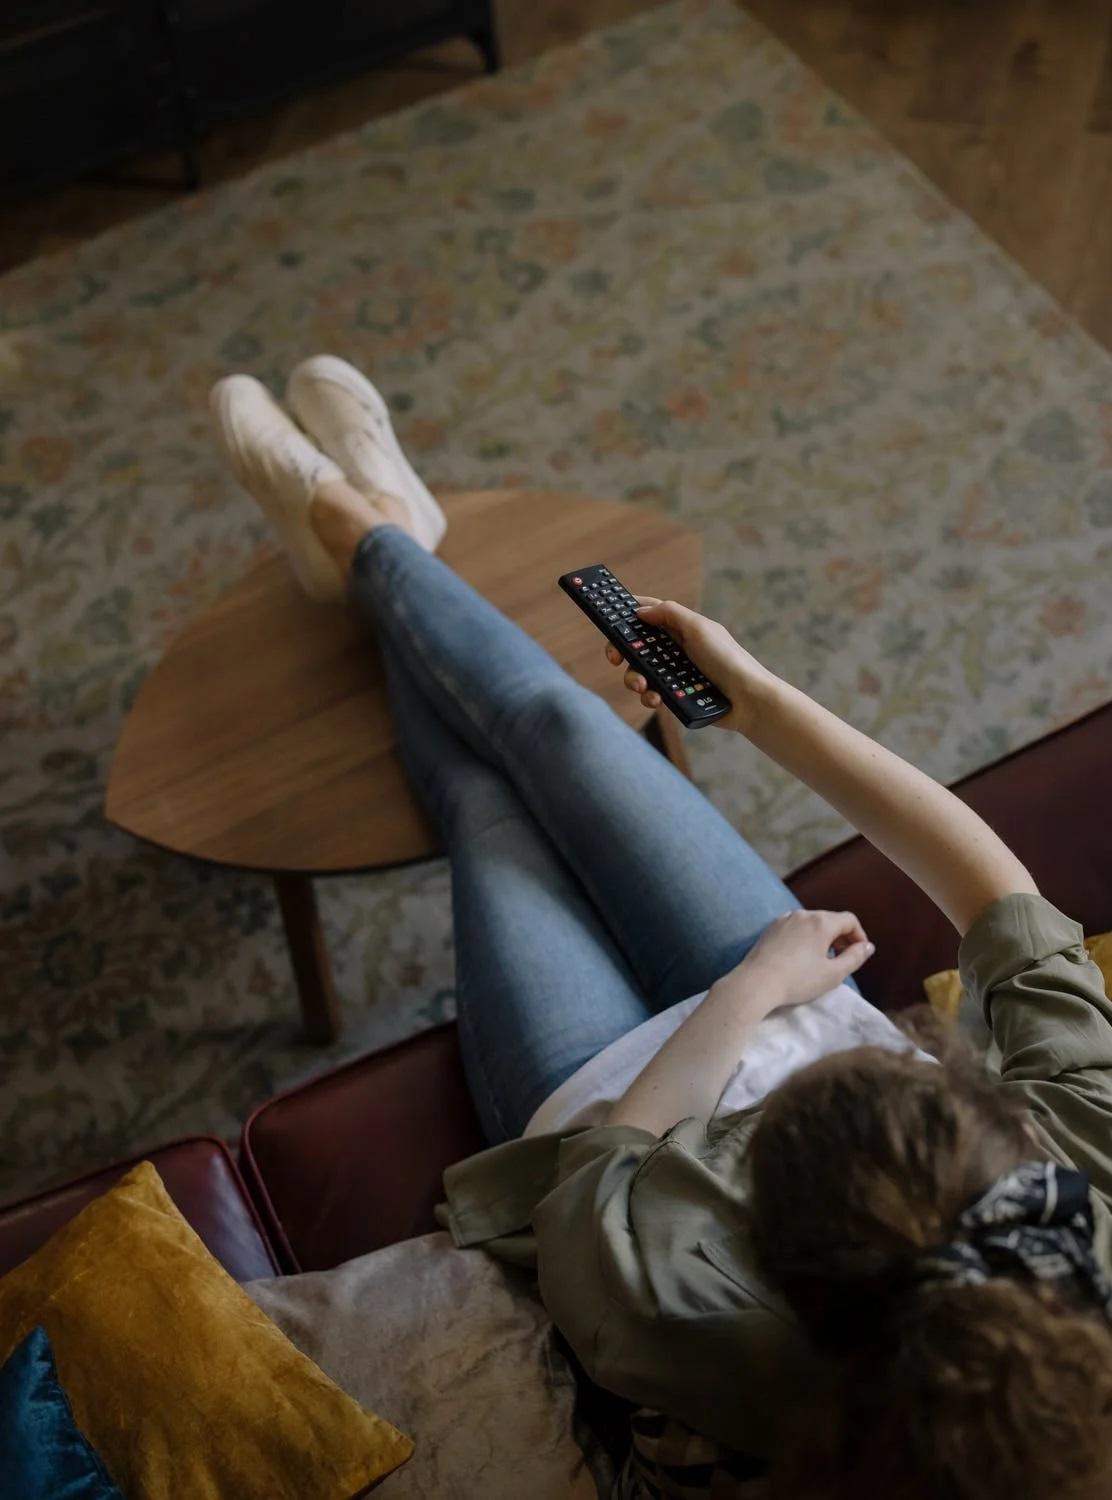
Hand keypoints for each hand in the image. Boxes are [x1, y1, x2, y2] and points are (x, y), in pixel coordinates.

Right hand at [604, 597, 777, 733]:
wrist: (747, 700)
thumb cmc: (728, 659)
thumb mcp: (699, 628)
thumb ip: (669, 614)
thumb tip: (641, 610)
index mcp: (682, 628)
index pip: (650, 614)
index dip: (629, 613)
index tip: (609, 615)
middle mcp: (676, 648)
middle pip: (638, 645)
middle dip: (623, 652)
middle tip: (615, 658)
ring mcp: (675, 672)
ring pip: (640, 672)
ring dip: (634, 678)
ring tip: (642, 686)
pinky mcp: (676, 694)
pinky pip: (652, 693)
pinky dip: (649, 696)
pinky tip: (656, 699)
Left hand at [717, 910, 874, 1013]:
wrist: (756, 982)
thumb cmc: (798, 979)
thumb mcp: (833, 974)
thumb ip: (855, 958)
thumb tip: (868, 946)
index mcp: (821, 922)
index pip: (849, 920)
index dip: (859, 936)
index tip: (859, 954)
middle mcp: (803, 914)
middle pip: (830, 919)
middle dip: (841, 937)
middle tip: (843, 959)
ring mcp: (784, 919)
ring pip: (812, 923)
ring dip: (823, 937)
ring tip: (823, 959)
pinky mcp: (771, 928)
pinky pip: (796, 927)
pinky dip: (806, 937)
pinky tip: (801, 956)